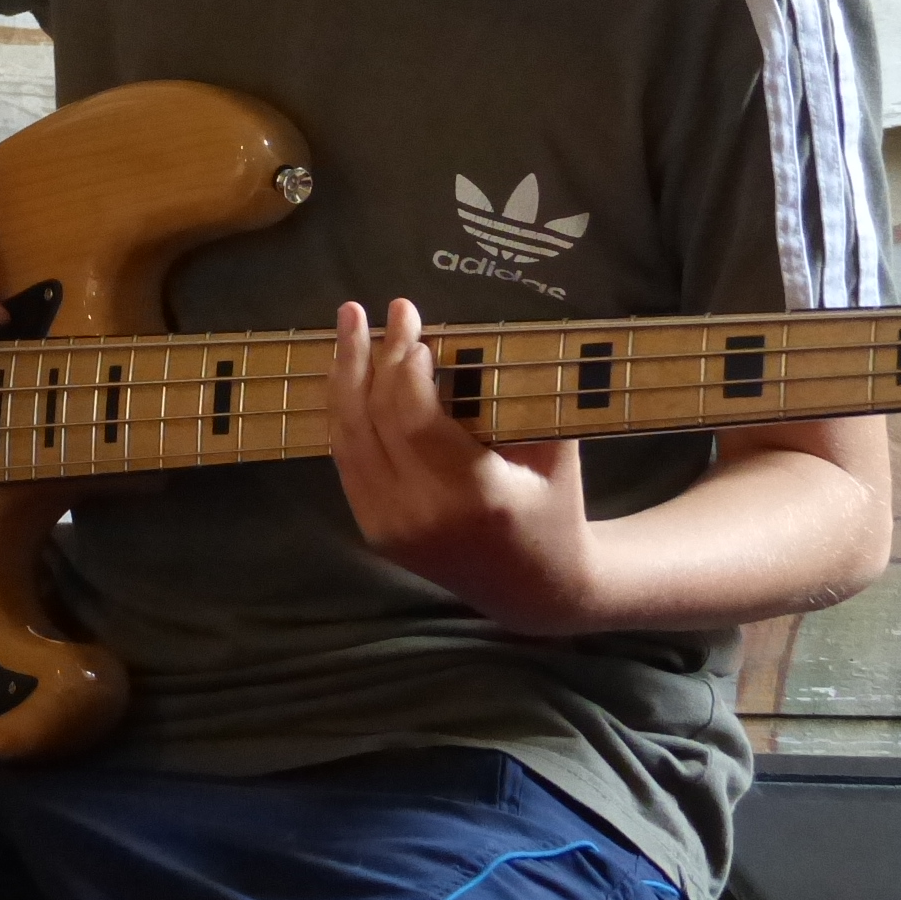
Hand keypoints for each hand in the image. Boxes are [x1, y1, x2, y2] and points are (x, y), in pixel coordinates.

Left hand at [327, 297, 597, 634]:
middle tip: (377, 310)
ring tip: (350, 324)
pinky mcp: (376, 532)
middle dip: (370, 356)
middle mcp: (422, 515)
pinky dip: (344, 413)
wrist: (537, 590)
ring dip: (344, 376)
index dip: (403, 369)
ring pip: (349, 438)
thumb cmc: (554, 505)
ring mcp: (392, 528)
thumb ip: (522, 395)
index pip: (415, 420)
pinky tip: (347, 372)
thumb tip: (482, 331)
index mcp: (474, 495)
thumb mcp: (556, 449)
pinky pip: (348, 461)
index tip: (412, 328)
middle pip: (374, 422)